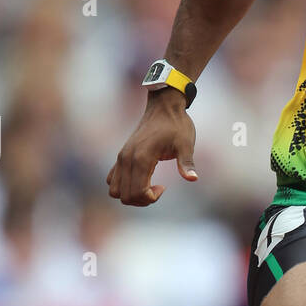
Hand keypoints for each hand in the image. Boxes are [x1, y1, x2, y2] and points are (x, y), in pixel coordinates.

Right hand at [106, 89, 197, 206]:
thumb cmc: (176, 125)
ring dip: (131, 195)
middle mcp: (126, 159)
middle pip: (124, 196)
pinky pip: (112, 179)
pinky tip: (141, 179)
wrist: (164, 106)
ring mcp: (121, 157)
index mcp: (141, 158)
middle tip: (157, 189)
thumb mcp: (186, 144)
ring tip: (148, 187)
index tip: (163, 188)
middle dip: (142, 199)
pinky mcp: (121, 156)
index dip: (150, 198)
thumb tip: (193, 179)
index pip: (137, 192)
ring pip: (115, 190)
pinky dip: (123, 186)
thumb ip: (187, 162)